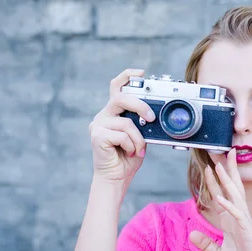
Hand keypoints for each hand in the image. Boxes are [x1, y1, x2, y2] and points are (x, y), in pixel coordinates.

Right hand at [89, 68, 155, 183]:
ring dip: (139, 139)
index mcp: (114, 112)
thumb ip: (142, 122)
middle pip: (121, 98)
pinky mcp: (97, 135)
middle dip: (140, 106)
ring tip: (139, 150)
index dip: (127, 76)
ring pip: (127, 122)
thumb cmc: (128, 157)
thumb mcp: (140, 135)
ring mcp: (98, 124)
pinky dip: (132, 145)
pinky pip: (122, 135)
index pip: (116, 87)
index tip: (141, 72)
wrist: (116, 177)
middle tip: (151, 118)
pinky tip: (130, 153)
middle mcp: (104, 115)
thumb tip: (154, 114)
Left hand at [188, 149, 251, 250]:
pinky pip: (238, 215)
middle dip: (227, 171)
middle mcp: (239, 218)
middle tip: (224, 153)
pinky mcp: (248, 232)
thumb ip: (206, 244)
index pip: (222, 197)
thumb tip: (192, 234)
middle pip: (233, 189)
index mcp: (232, 221)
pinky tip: (220, 197)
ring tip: (219, 167)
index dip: (215, 183)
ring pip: (235, 197)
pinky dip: (229, 205)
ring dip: (227, 181)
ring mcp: (244, 223)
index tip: (209, 168)